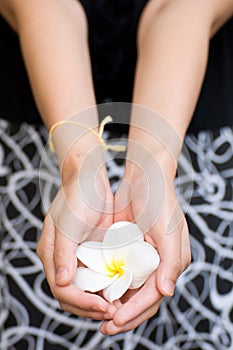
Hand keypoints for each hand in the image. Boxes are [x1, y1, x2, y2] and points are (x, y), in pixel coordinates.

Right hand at [37, 143, 116, 319]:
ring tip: (121, 305)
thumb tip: (63, 283)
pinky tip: (123, 287)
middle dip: (92, 306)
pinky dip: (109, 284)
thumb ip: (63, 255)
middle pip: (74, 295)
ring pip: (88, 287)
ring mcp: (80, 255)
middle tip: (115, 311)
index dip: (82, 303)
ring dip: (102, 298)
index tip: (104, 307)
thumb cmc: (76, 198)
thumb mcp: (67, 226)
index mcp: (52, 255)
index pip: (63, 291)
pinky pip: (100, 273)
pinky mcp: (94, 250)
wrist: (90, 179)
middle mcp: (64, 259)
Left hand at [100, 141, 190, 333]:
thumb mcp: (169, 230)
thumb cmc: (160, 201)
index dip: (135, 311)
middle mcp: (158, 263)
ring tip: (97, 316)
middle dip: (124, 316)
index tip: (116, 321)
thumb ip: (170, 262)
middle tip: (104, 328)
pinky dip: (110, 286)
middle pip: (142, 299)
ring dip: (115, 305)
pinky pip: (119, 273)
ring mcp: (143, 257)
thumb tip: (166, 292)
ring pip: (129, 290)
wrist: (144, 178)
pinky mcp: (129, 249)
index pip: (154, 297)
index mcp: (171, 263)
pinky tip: (96, 292)